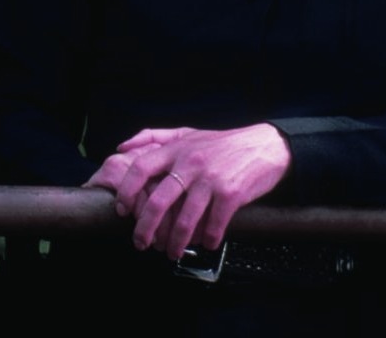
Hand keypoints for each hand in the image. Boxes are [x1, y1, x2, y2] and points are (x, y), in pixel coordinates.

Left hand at [84, 124, 291, 256]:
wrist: (264, 146)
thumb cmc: (221, 143)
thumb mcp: (185, 133)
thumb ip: (152, 137)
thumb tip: (121, 148)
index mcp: (175, 150)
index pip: (140, 168)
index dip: (126, 191)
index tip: (122, 209)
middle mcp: (190, 164)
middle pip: (159, 201)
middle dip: (146, 227)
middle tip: (141, 243)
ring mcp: (210, 180)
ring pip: (186, 219)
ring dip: (177, 242)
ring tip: (172, 252)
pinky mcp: (231, 194)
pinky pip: (214, 225)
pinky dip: (208, 240)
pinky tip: (206, 244)